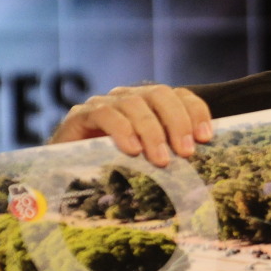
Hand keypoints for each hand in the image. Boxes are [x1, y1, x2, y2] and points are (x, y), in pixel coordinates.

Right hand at [49, 84, 212, 165]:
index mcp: (150, 105)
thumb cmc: (113, 170)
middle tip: (185, 152)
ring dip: (152, 131)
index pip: (180, 96)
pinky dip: (122, 130)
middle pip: (160, 94)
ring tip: (161, 160)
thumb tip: (206, 164)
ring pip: (134, 103)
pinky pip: (105, 113)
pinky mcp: (81, 115)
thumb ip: (170, 154)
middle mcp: (129, 98)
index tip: (206, 137)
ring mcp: (105, 103)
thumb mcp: (147, 161)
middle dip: (177, 122)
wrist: (63, 175)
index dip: (195, 112)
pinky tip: (132, 150)